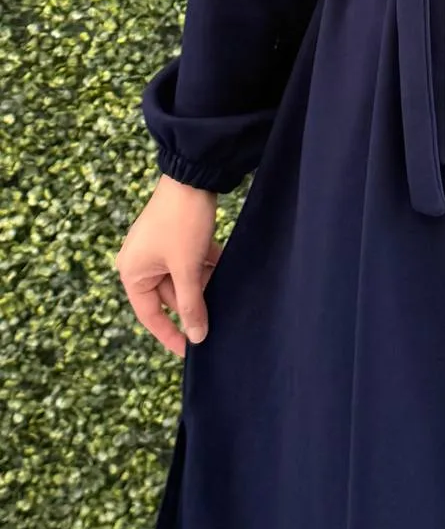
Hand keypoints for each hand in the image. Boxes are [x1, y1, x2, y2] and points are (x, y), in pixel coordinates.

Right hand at [114, 174, 221, 357]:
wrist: (194, 175)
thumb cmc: (182, 222)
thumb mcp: (187, 267)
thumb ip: (192, 304)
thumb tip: (196, 337)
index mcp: (132, 272)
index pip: (151, 315)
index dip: (171, 335)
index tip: (191, 353)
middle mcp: (141, 262)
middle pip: (169, 296)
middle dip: (194, 304)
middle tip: (219, 320)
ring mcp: (158, 248)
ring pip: (183, 278)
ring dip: (203, 284)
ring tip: (227, 296)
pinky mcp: (175, 236)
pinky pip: (189, 261)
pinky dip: (206, 266)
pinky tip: (227, 271)